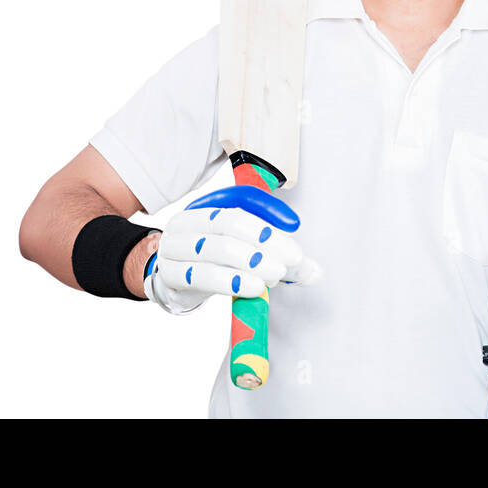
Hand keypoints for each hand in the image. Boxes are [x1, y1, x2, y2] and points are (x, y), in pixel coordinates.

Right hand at [144, 183, 320, 314]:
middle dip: (264, 241)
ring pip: (216, 248)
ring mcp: (175, 247)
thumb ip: (279, 259)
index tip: (295, 225)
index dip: (268, 210)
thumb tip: (316, 273)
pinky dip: (230, 281)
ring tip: (276, 275)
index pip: (240, 200)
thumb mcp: (246, 254)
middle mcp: (188, 222)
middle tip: (291, 260)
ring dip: (250, 262)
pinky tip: (253, 287)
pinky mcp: (171, 275)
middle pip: (229, 223)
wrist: (174, 286)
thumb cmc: (214, 263)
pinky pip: (201, 275)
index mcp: (207, 206)